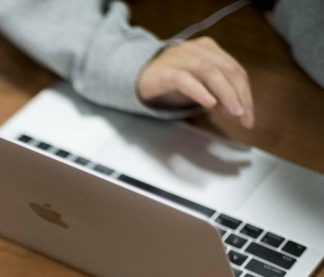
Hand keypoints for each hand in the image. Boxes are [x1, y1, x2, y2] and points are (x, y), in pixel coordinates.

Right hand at [138, 37, 253, 127]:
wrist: (138, 76)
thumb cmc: (171, 81)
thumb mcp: (199, 83)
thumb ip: (217, 90)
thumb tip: (237, 107)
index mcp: (210, 50)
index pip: (236, 70)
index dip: (246, 93)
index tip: (249, 115)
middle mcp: (198, 50)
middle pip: (227, 70)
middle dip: (240, 95)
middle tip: (244, 116)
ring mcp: (181, 59)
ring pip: (210, 72)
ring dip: (226, 94)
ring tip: (234, 112)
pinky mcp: (165, 72)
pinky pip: (185, 80)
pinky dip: (200, 91)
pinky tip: (209, 103)